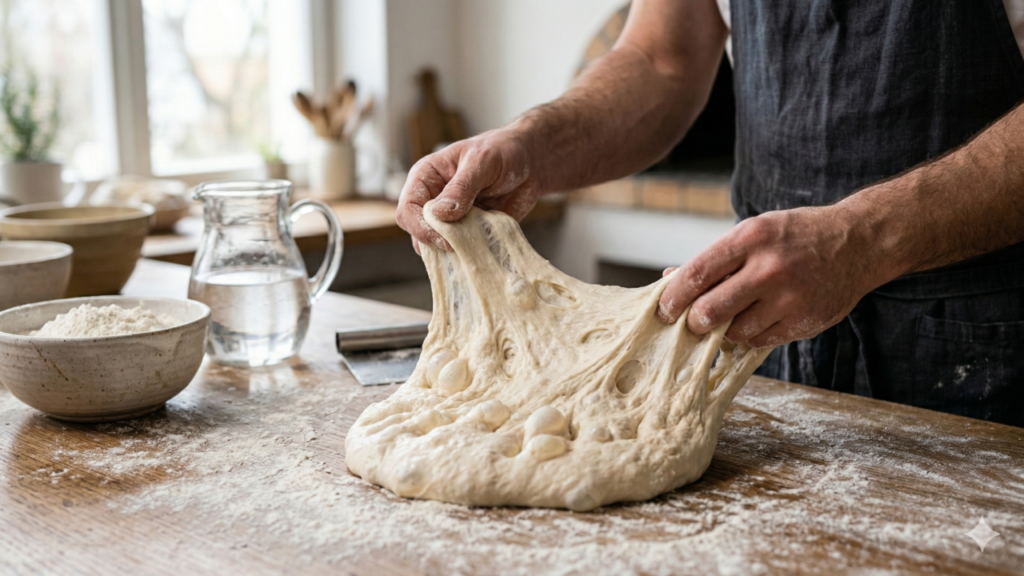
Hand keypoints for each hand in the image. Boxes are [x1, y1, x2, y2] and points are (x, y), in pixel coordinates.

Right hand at [396, 128, 540, 250]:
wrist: (530, 163)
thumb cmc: (503, 152)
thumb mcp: (482, 162)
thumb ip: (461, 187)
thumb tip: (439, 214)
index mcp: (426, 178)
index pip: (407, 209)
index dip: (421, 227)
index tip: (445, 237)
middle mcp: (432, 200)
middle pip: (418, 232)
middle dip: (437, 242)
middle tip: (463, 244)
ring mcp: (450, 219)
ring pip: (437, 246)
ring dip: (455, 251)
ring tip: (477, 245)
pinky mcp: (468, 232)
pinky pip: (461, 251)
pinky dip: (471, 255)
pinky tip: (485, 250)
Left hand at [656, 206, 882, 347]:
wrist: (857, 242)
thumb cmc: (793, 237)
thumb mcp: (752, 233)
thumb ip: (713, 259)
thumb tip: (668, 280)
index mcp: (751, 238)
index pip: (696, 275)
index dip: (672, 298)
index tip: (663, 311)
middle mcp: (770, 268)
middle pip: (710, 311)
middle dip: (693, 323)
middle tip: (691, 323)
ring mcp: (790, 297)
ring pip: (734, 333)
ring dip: (724, 331)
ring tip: (730, 317)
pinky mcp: (805, 321)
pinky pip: (760, 341)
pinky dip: (750, 336)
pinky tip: (755, 319)